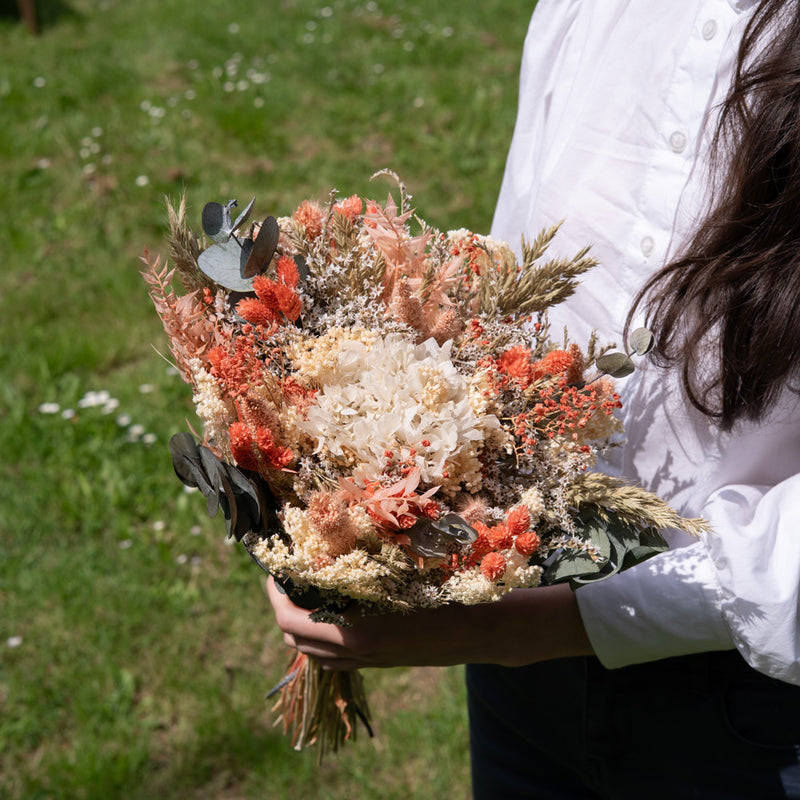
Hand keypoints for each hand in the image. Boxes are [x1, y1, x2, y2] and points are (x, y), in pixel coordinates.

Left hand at [266, 577, 592, 669]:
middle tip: (284, 580)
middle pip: (298, 641)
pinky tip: (335, 607)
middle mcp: (359, 652)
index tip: (271, 572)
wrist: (488, 631)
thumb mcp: (405, 572)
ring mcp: (371, 662)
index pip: (293, 621)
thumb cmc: (450, 590)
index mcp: (359, 632)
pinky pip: (338, 656)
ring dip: (302, 625)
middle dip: (283, 610)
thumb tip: (326, 545)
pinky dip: (324, 636)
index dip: (274, 596)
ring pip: (316, 654)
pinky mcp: (383, 663)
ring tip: (306, 592)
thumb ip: (367, 567)